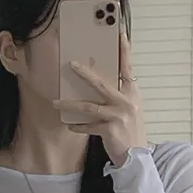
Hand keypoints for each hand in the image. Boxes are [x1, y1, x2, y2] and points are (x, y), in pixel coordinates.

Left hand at [53, 32, 147, 166]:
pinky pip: (88, 126)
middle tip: (71, 64)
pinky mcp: (110, 130)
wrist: (137, 158)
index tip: (121, 35)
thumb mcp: (130, 110)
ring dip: (70, 104)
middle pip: (101, 84)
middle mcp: (126, 102)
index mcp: (132, 93)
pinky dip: (77, 126)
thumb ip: (118, 96)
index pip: (128, 68)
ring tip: (56, 102)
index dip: (124, 52)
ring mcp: (118, 116)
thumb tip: (98, 83)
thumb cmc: (131, 132)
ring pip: (89, 106)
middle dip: (85, 74)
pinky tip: (69, 125)